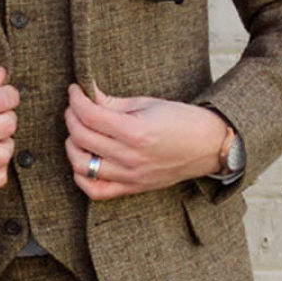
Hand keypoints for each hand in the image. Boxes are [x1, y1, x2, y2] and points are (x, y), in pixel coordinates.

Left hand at [63, 82, 226, 200]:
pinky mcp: (132, 188)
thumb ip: (113, 103)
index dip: (75, 100)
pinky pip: (96, 190)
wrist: (209, 146)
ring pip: (82, 165)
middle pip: (82, 137)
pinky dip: (82, 176)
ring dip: (72, 145)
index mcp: (136, 131)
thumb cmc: (181, 120)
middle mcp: (130, 157)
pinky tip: (85, 159)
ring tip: (78, 132)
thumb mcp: (148, 104)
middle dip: (71, 117)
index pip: (90, 115)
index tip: (74, 90)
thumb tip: (87, 94)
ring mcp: (130, 175)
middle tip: (75, 107)